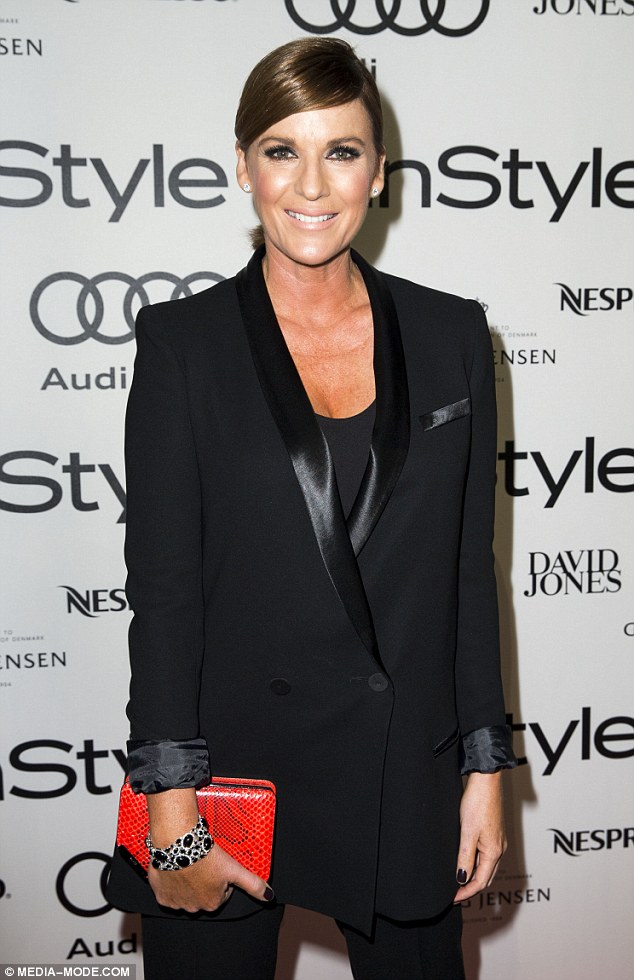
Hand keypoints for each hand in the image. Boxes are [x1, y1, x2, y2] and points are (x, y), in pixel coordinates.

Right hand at [145, 787, 273, 912]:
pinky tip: (176, 869)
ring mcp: (177, 903)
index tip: (216, 865)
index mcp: (212, 903)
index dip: (220, 877)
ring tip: (190, 863)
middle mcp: (194, 908)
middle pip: (203, 893)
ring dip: (188, 881)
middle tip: (203, 862)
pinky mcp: (161, 895)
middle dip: (204, 880)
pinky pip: (168, 891)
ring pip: (185, 893)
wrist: (178, 843)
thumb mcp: (234, 869)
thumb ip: (253, 884)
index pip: (221, 892)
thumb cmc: (205, 855)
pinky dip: (171, 882)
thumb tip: (270, 896)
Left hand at [453, 771, 506, 903]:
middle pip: (486, 877)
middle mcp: (499, 849)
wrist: (486, 781)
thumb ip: (465, 858)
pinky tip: (466, 862)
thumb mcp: (467, 833)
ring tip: (458, 882)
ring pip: (487, 867)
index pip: (480, 882)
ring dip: (474, 877)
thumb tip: (462, 879)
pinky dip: (477, 865)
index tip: (453, 899)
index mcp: (494, 852)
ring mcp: (498, 841)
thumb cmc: (478, 803)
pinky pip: (487, 856)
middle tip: (455, 895)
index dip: (466, 892)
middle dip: (471, 888)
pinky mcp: (494, 833)